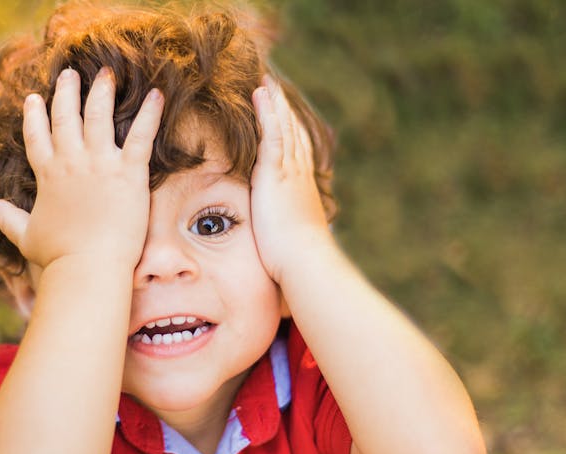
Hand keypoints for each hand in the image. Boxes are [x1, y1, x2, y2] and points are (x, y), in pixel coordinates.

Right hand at [0, 68, 163, 271]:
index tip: (33, 99)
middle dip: (66, 93)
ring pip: (99, 116)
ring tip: (104, 73)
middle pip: (66, 117)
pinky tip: (157, 95)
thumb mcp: (27, 236)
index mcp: (48, 176)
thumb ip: (8, 219)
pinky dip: (151, 114)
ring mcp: (100, 164)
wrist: (88, 267)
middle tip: (69, 74)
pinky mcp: (129, 172)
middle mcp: (71, 162)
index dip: (35, 116)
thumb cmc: (59, 258)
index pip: (37, 137)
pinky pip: (142, 135)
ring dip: (101, 91)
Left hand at [250, 77, 331, 284]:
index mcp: (301, 188)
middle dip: (284, 109)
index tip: (284, 114)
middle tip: (275, 87)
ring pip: (284, 127)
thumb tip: (286, 237)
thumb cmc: (296, 259)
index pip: (296, 152)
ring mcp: (290, 171)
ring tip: (266, 81)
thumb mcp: (291, 238)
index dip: (290, 131)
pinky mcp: (276, 172)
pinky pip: (272, 133)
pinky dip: (268, 112)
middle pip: (293, 132)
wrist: (304, 260)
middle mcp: (299, 174)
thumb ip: (286, 228)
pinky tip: (260, 93)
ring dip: (275, 103)